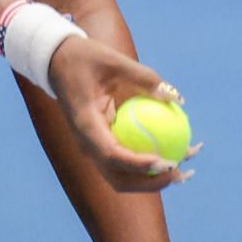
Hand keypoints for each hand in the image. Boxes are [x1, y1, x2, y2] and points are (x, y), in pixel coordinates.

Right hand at [46, 36, 201, 191]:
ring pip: (123, 176)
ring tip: (184, 172)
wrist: (57, 63)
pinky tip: (175, 154)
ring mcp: (94, 146)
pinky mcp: (102, 143)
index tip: (166, 162)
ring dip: (153, 179)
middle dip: (150, 182)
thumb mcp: (113, 60)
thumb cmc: (84, 58)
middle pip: (118, 178)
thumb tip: (176, 99)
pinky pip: (127, 160)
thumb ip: (145, 78)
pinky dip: (149, 163)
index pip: (111, 155)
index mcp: (85, 125)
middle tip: (179, 172)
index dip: (139, 164)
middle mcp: (87, 143)